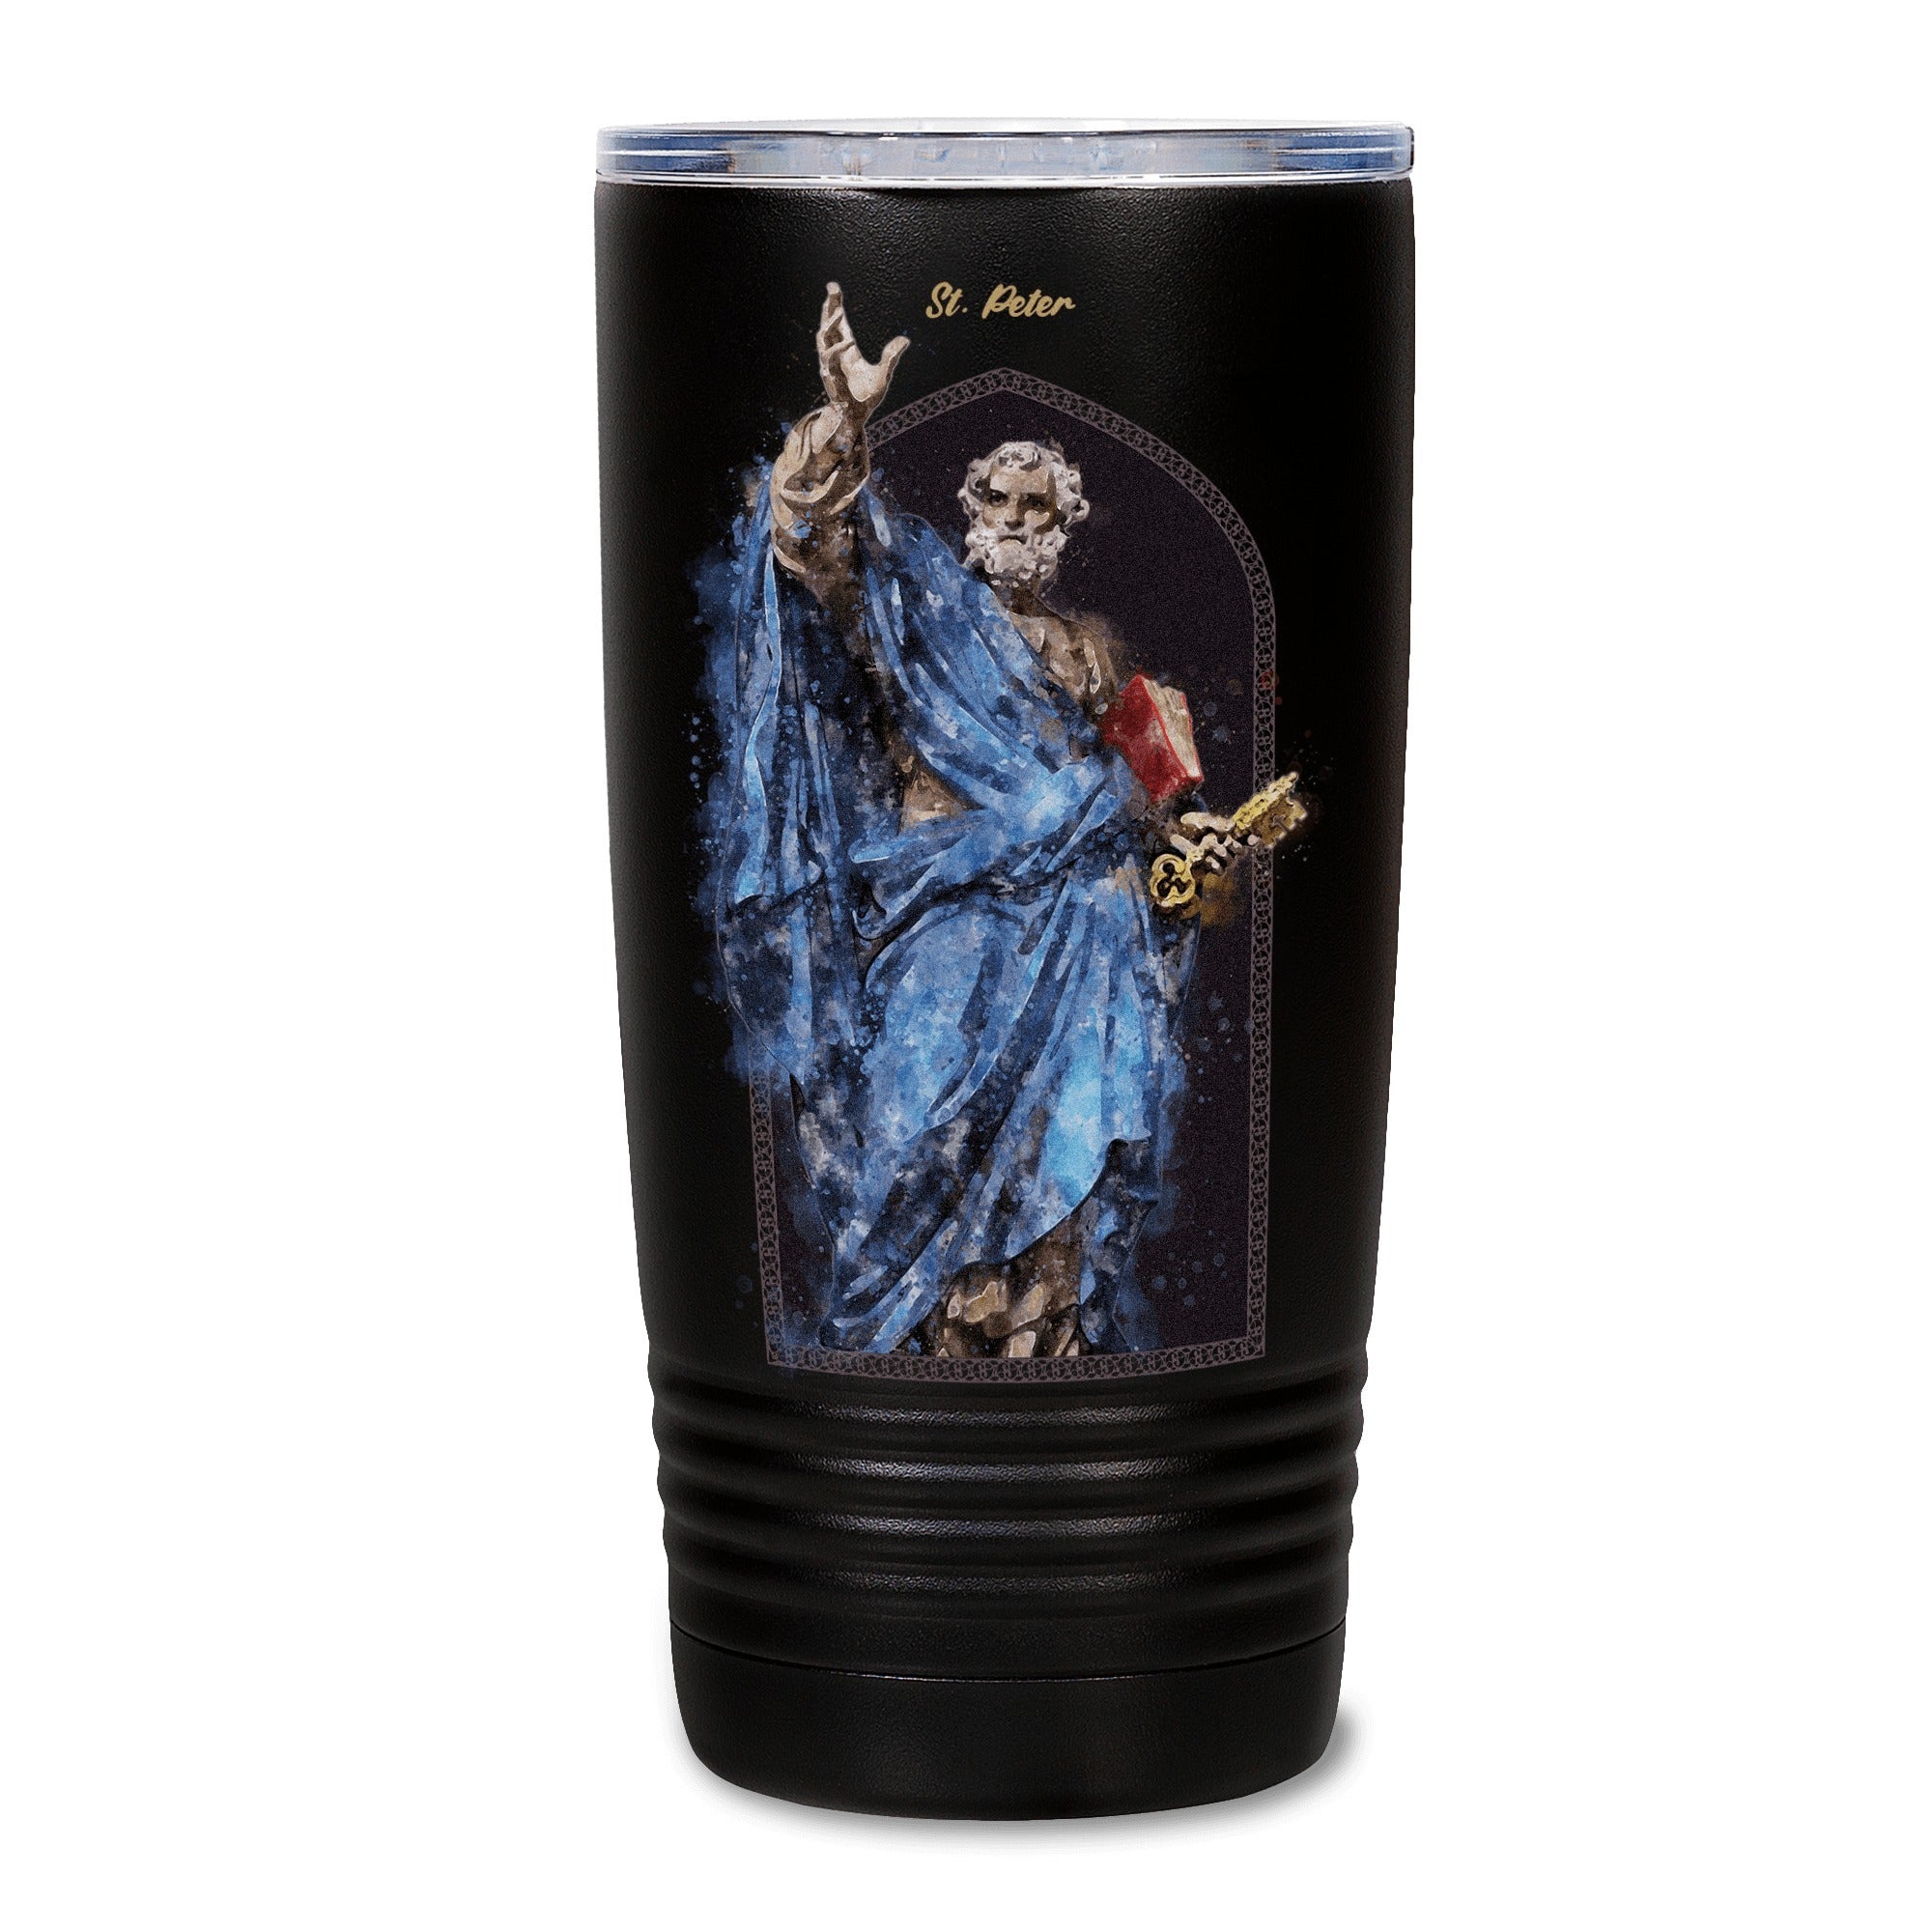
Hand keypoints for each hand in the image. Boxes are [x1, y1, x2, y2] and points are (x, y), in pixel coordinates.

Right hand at [817, 283, 907, 423]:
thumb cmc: (867, 397)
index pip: (839, 323)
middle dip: (830, 306)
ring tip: (838, 310)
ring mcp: (830, 364)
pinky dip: (838, 349)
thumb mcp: (884, 373)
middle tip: (831, 288)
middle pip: (829, 324)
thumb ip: (892, 356)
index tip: (833, 288)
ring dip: (829, 323)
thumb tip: (905, 339)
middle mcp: (836, 353)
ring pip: (824, 337)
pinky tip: (849, 343)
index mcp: (847, 350)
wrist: (857, 417)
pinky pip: (830, 358)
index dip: (836, 305)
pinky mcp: (830, 376)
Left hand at [1167, 811, 1258, 876]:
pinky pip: (1219, 870)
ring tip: (1216, 848)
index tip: (1253, 839)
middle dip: (1236, 847)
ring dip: (1224, 855)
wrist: (1176, 833)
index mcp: (1231, 835)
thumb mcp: (1205, 820)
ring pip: (1231, 861)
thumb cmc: (1194, 824)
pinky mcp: (1210, 868)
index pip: (1247, 839)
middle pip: (1240, 851)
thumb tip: (1232, 826)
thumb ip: (1218, 823)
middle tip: (1229, 842)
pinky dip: (1215, 865)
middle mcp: (1228, 848)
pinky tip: (1209, 860)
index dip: (1253, 840)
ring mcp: (1220, 859)